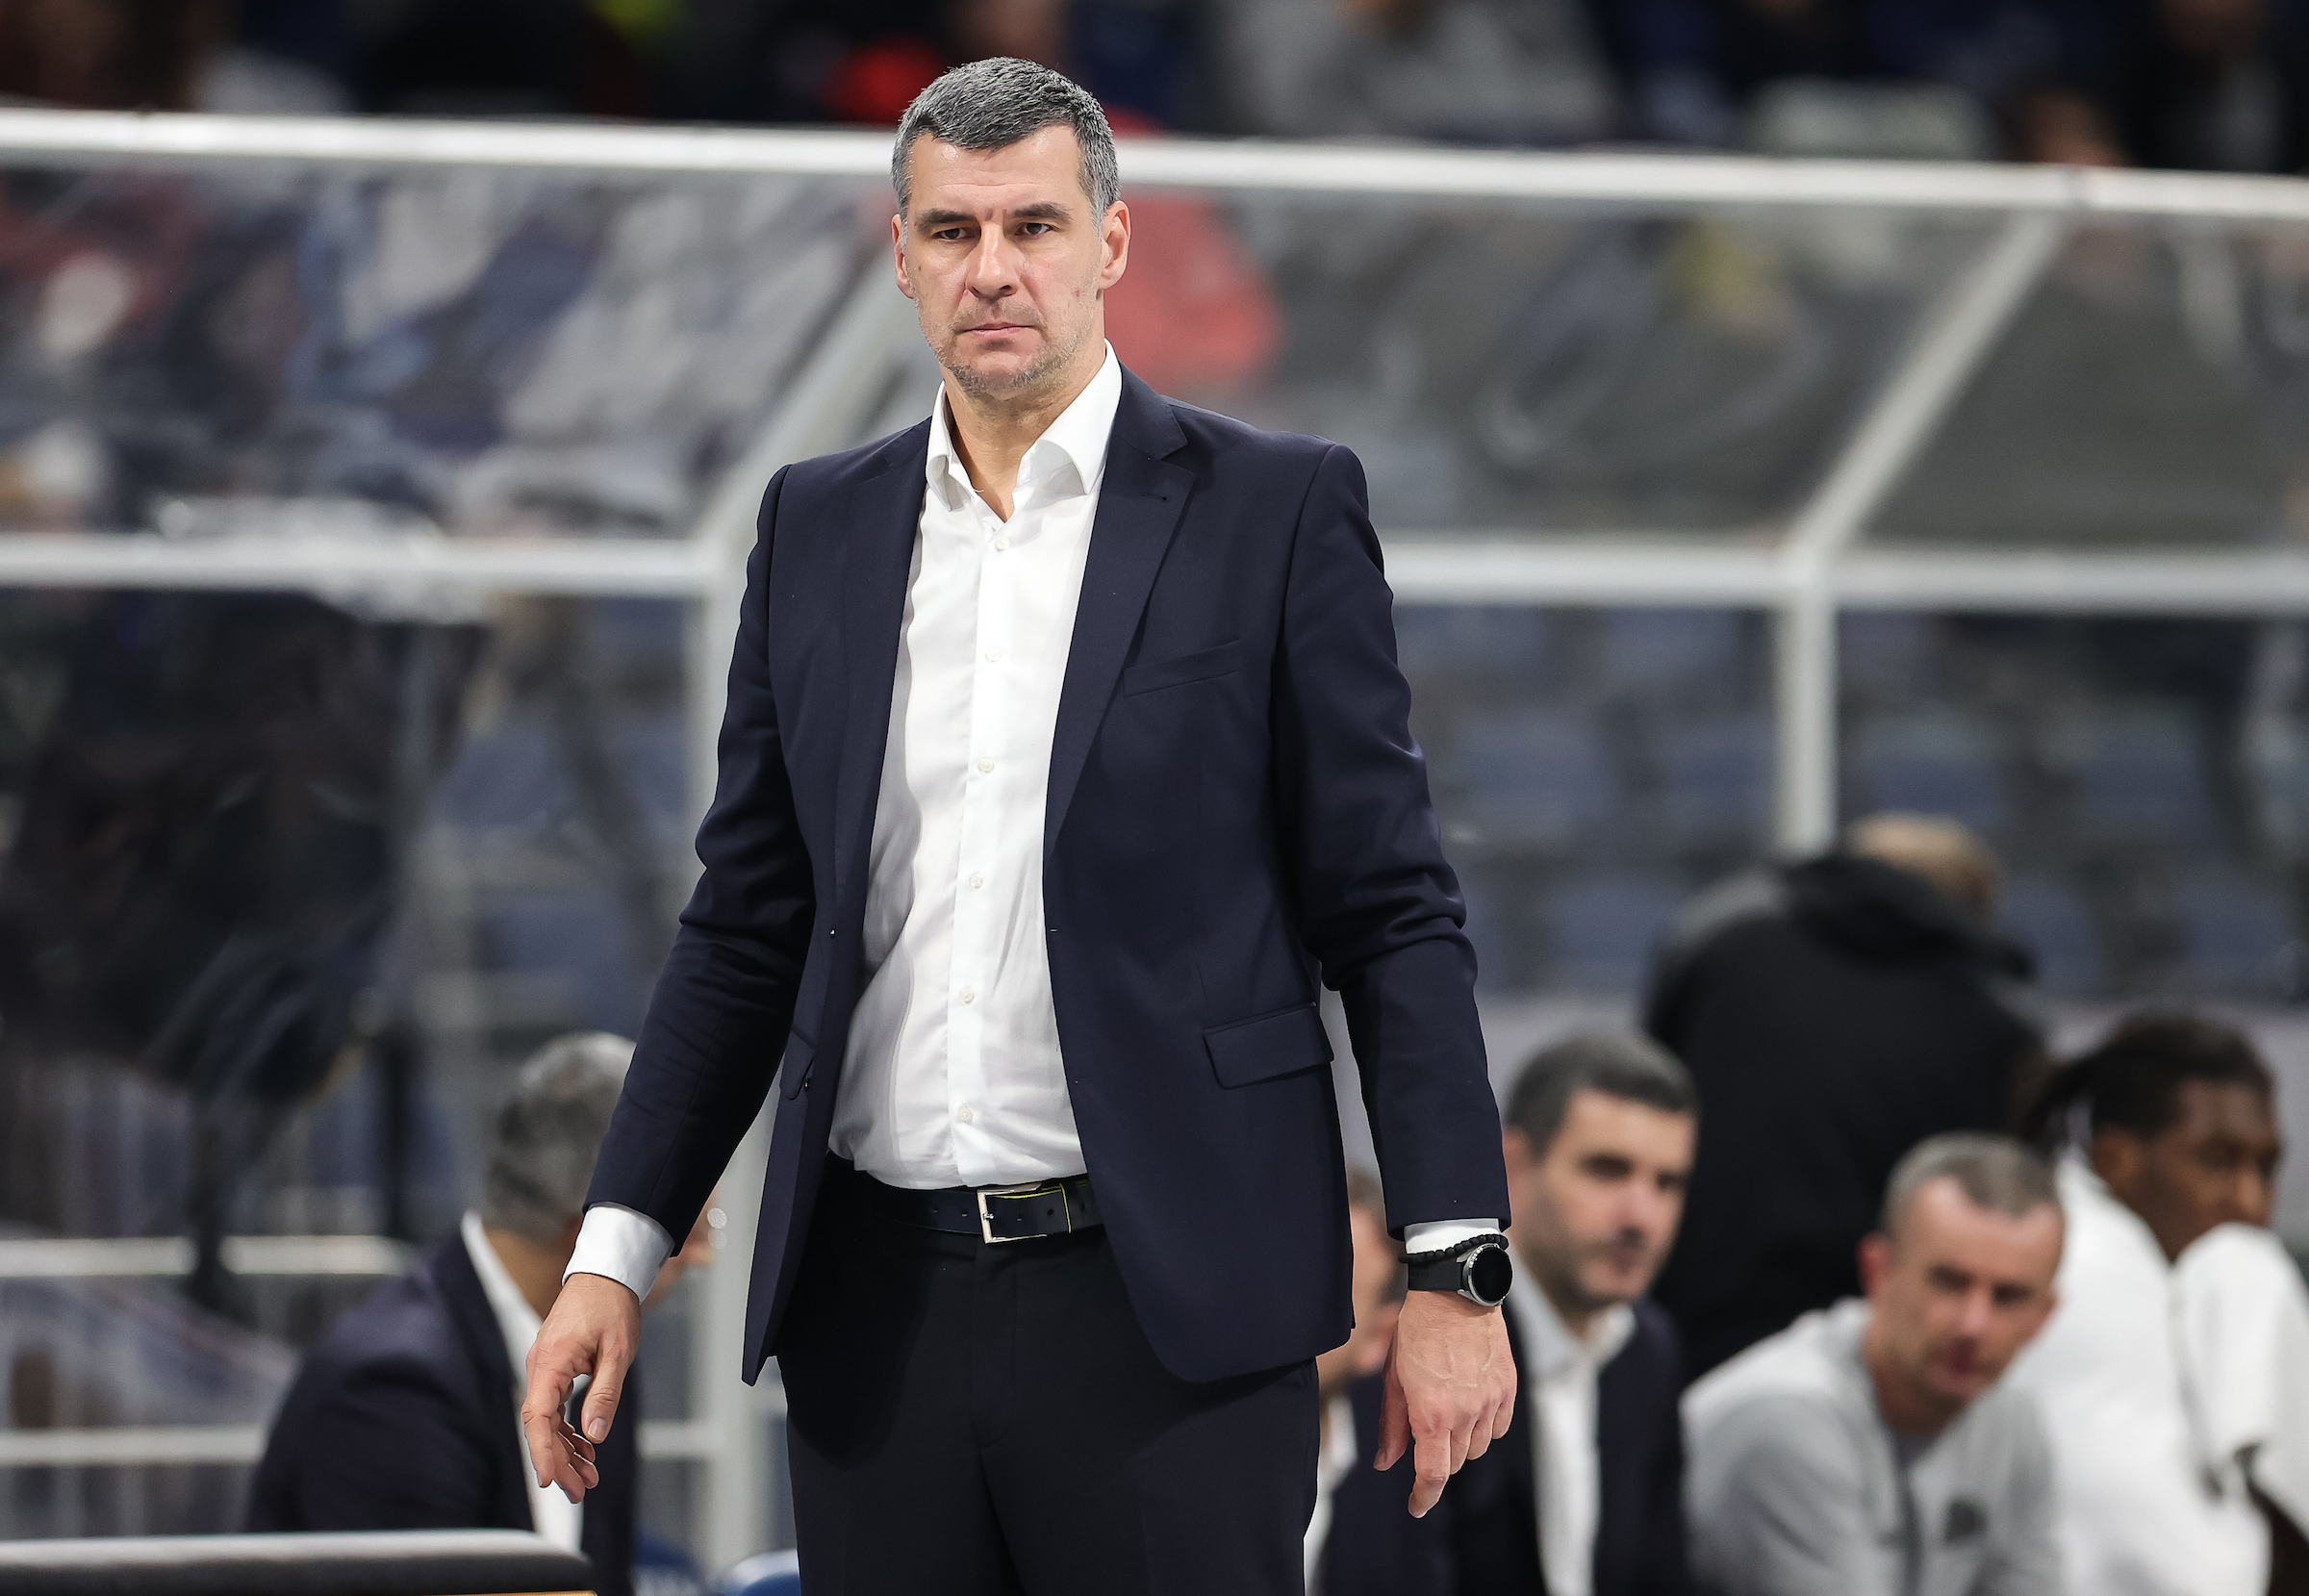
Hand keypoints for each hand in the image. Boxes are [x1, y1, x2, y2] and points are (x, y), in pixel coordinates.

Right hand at [522, 1273, 640, 1502]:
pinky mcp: (555, 1369)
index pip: (538, 1417)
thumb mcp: (618, 1352)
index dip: (542, 1451)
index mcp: (551, 1362)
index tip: (549, 1480)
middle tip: (581, 1491)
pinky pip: (555, 1407)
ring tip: (588, 1478)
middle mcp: (541, 1367)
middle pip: (541, 1426)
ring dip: (565, 1450)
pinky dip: (569, 1430)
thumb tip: (595, 1434)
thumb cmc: (611, 1306)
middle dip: (559, 1461)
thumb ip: (604, 1393)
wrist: (606, 1274)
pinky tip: (585, 1448)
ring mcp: (546, 1368)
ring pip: (548, 1420)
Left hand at [1374, 1289, 1515, 1517]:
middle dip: (1437, 1457)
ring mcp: (1491, 1401)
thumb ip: (1392, 1425)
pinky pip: (1499, 1428)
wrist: (1455, 1292)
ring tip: (1448, 1408)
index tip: (1416, 1506)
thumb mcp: (1394, 1378)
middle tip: (1424, 1429)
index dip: (1423, 1497)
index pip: (1433, 1474)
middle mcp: (1466, 1413)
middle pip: (1455, 1462)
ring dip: (1461, 1441)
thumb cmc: (1416, 1333)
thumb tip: (1386, 1464)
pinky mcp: (1509, 1389)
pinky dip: (1485, 1426)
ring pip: (1478, 1447)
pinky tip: (1471, 1404)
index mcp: (1432, 1413)